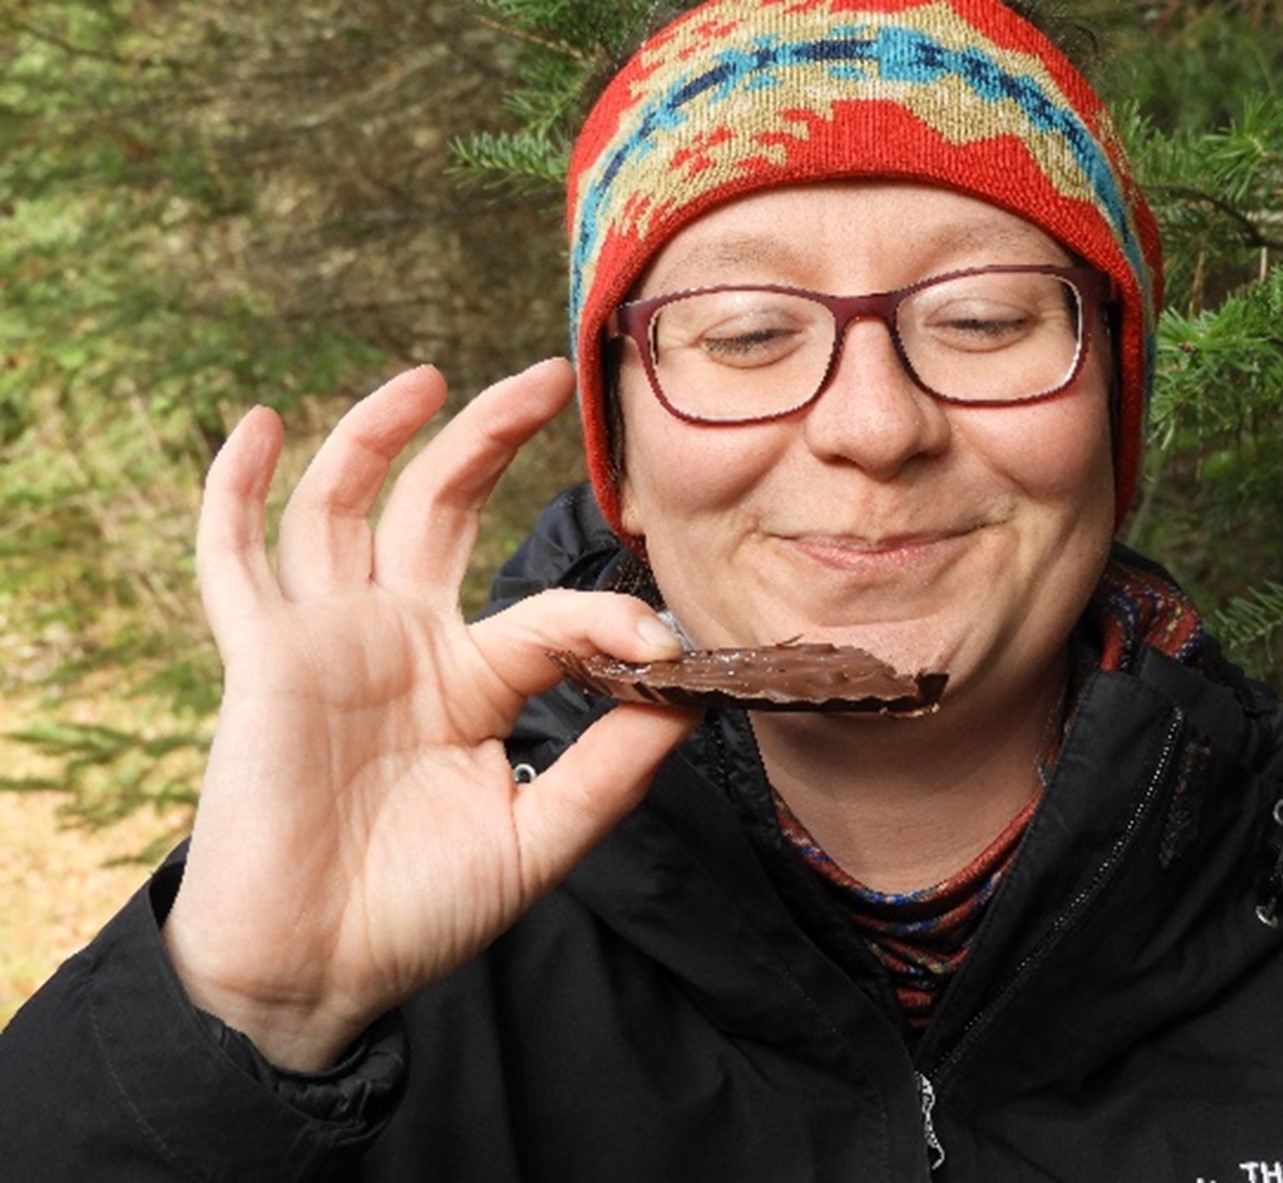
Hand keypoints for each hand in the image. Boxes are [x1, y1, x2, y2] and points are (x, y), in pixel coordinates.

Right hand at [162, 361, 694, 1070]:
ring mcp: (329, 641)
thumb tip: (691, 695)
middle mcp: (401, 642)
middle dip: (488, 438)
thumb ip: (610, 767)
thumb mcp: (538, 839)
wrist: (316, 973)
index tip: (667, 645)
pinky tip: (258, 427)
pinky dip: (236, 491)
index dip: (611, 621)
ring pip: (344, 509)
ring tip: (428, 377)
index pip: (550, 614)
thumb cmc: (419, 913)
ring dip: (379, 435)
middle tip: (548, 376)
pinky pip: (234, 560)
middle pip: (442, 509)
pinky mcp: (263, 658)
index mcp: (471, 681)